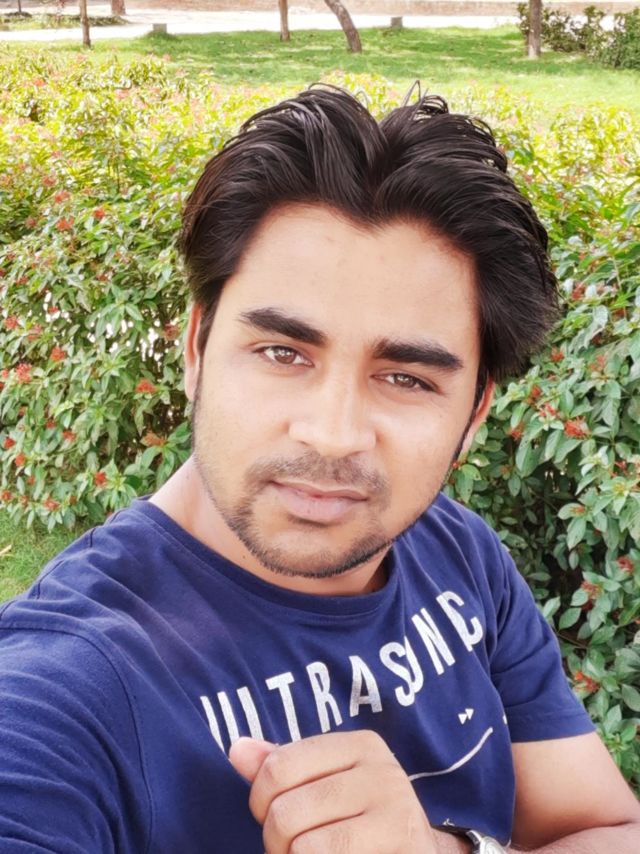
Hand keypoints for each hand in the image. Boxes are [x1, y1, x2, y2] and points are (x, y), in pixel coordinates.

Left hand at [228, 729, 438, 853]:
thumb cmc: (360, 820)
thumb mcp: (326, 782)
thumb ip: (282, 767)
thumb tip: (236, 748)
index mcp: (362, 746)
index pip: (278, 766)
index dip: (260, 800)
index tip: (272, 814)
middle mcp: (384, 775)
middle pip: (285, 812)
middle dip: (275, 842)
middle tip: (291, 849)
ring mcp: (396, 817)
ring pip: (303, 848)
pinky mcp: (402, 851)